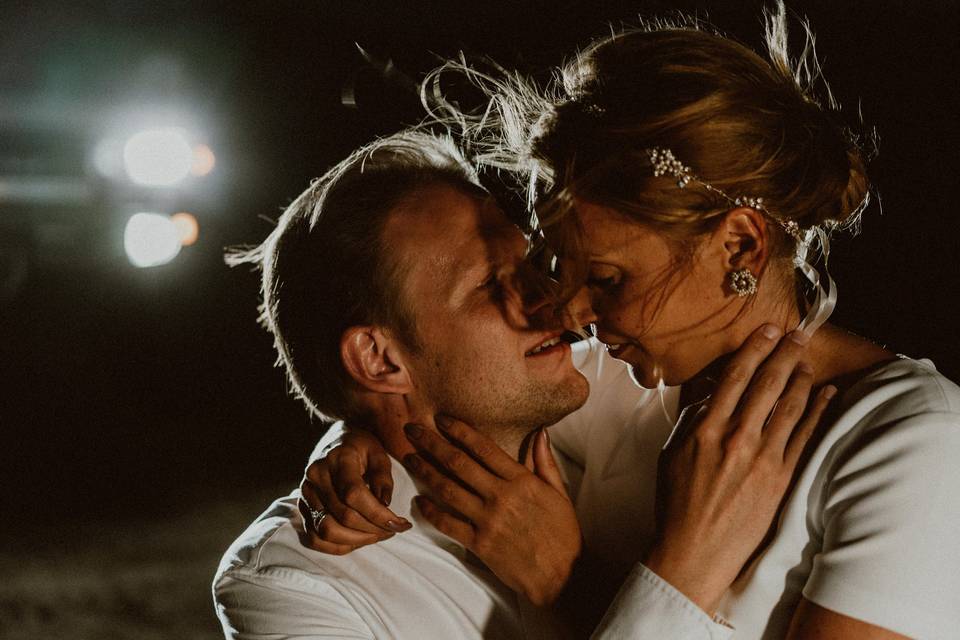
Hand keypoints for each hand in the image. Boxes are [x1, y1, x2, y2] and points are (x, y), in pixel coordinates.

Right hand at [298, 428, 409, 554]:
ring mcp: (305, 494)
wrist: (335, 441)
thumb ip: (383, 477)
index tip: (401, 524)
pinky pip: (314, 538)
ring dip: (357, 541)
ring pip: (326, 531)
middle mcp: (316, 476)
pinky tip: (357, 540)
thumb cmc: (361, 448)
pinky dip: (337, 547)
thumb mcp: (379, 453)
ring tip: (377, 535)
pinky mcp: (302, 508)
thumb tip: (384, 504)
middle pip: (343, 516)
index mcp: (337, 458)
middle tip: (393, 530)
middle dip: (373, 530)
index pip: (354, 494)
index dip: (379, 515)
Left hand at [403, 418, 580, 605]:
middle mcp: (501, 496)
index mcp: (521, 480)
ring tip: (408, 459)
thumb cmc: (563, 534)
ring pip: (448, 489)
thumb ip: (544, 462)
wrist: (562, 576)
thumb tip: (540, 432)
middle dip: (432, 443)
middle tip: (412, 430)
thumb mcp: (559, 493)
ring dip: (425, 472)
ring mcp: (488, 520)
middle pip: (459, 463)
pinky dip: (430, 512)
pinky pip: (448, 524)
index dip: (459, 431)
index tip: (441, 419)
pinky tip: (418, 501)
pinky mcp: (480, 543)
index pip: (484, 448)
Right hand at [646, 325, 835, 613]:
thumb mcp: (671, 453)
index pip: (735, 377)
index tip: (766, 330)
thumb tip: (707, 390)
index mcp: (705, 429)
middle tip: (798, 334)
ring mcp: (762, 458)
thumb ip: (690, 419)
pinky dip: (817, 412)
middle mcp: (736, 438)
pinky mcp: (781, 478)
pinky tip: (827, 395)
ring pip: (790, 406)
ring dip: (802, 378)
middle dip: (784, 353)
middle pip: (767, 383)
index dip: (754, 348)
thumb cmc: (677, 502)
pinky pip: (804, 437)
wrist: (695, 549)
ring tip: (808, 360)